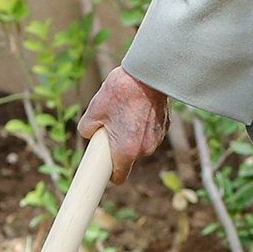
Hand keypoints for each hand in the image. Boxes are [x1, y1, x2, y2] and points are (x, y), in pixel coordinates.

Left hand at [76, 67, 169, 183]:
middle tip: (111, 124)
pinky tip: (138, 107)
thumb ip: (87, 129)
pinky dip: (143, 125)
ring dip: (131, 134)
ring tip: (125, 110)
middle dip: (118, 145)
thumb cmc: (120, 92)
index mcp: (126, 149)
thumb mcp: (94, 110)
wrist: (148, 74)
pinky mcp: (165, 126)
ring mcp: (157, 138)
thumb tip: (90, 134)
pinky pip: (149, 132)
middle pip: (127, 156)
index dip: (109, 174)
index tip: (103, 169)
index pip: (118, 177)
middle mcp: (145, 149)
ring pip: (139, 143)